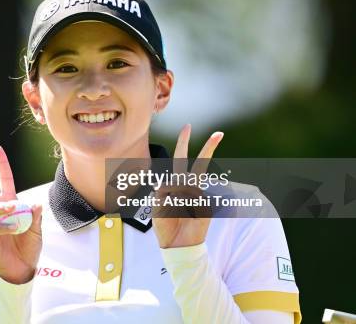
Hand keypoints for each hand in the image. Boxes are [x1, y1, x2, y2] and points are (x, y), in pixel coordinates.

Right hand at [0, 144, 42, 283]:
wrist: (22, 269)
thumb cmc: (29, 247)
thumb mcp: (37, 229)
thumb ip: (36, 217)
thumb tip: (36, 203)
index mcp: (10, 204)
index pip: (4, 179)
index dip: (1, 163)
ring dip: (2, 207)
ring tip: (13, 210)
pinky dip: (5, 228)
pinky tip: (14, 231)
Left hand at [152, 124, 222, 248]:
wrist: (178, 246)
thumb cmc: (166, 227)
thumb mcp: (157, 208)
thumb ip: (161, 193)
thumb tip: (165, 183)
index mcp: (176, 185)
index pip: (180, 160)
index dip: (183, 144)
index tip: (188, 128)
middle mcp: (189, 188)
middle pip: (199, 164)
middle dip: (207, 148)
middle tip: (217, 133)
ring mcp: (199, 197)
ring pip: (188, 186)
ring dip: (175, 198)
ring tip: (173, 212)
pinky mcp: (206, 208)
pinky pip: (191, 201)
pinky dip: (181, 207)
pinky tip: (183, 217)